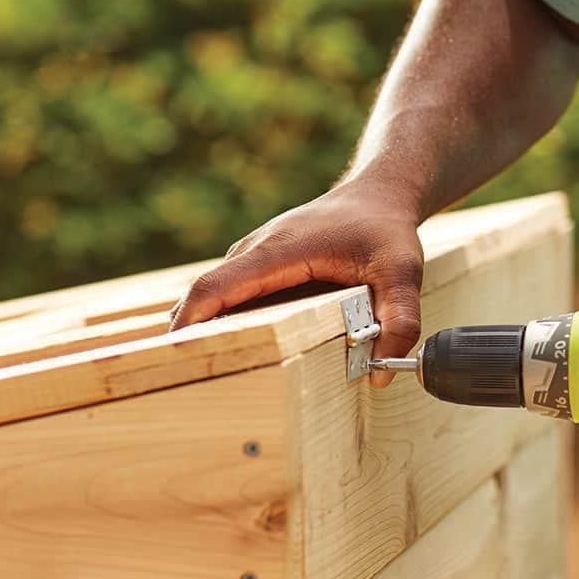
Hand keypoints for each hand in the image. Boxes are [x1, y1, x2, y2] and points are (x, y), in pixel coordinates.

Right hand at [168, 180, 424, 388]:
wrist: (378, 194)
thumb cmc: (385, 230)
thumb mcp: (403, 272)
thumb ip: (400, 318)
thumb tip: (382, 371)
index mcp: (277, 251)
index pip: (215, 287)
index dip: (191, 322)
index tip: (175, 357)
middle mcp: (255, 251)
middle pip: (203, 296)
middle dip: (187, 337)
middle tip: (180, 384)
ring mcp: (253, 256)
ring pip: (213, 296)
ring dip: (203, 331)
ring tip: (199, 378)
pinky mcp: (259, 266)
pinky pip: (229, 295)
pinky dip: (221, 322)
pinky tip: (230, 355)